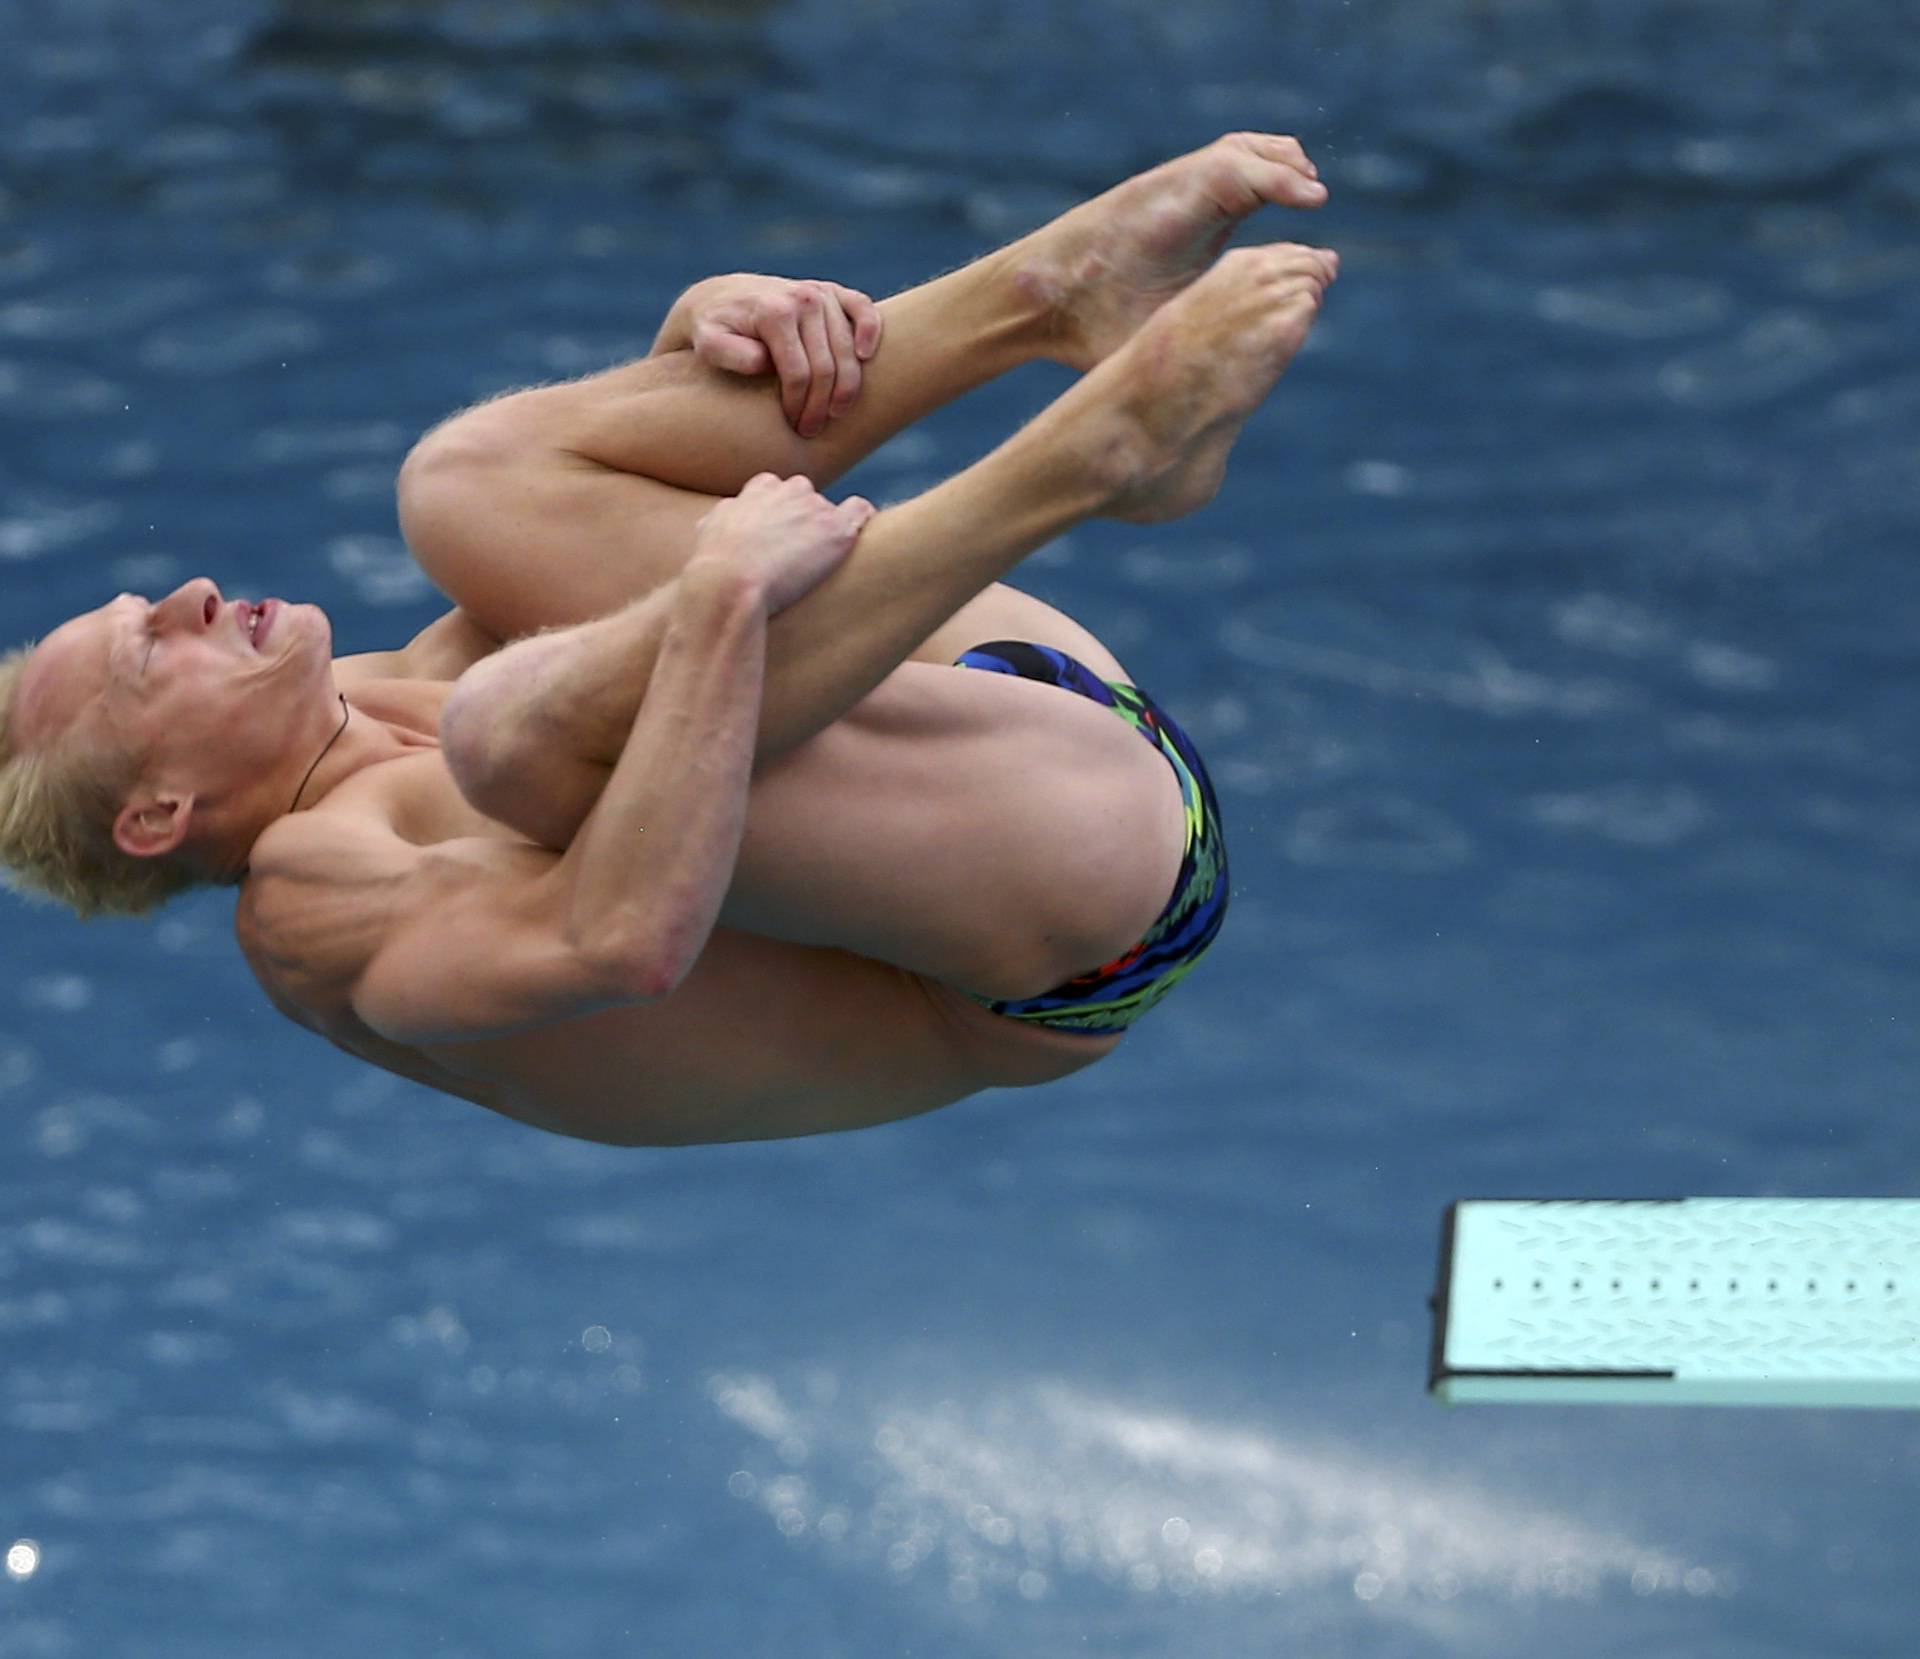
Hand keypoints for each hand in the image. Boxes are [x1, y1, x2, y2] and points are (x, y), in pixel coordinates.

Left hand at [675, 275, 883, 437]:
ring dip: (847, 388)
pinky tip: (865, 358)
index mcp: (775, 312)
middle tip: (812, 430)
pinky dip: (870, 331)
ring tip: (835, 413)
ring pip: (849, 350)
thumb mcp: (709, 343)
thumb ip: (729, 354)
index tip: (795, 426)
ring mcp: (820, 292)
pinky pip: (862, 308)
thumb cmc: (716, 329)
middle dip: (822, 406)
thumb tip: (764, 361)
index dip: (800, 407)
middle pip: (827, 367)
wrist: (723, 298)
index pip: (799, 373)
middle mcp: (803, 298)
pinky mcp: (832, 291)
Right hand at [692, 473, 876, 614]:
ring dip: (826, 531)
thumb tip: (724, 519)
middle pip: (806, 497)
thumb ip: (724, 518)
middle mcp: (791, 490)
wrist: (729, 580)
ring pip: (831, 510)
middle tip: (796, 553)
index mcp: (761, 488)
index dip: (779, 514)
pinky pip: (861, 511)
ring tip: (819, 562)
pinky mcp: (837, 530)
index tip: (777, 537)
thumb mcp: (709, 530)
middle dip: (803, 519)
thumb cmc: (715, 565)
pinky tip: (859, 540)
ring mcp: (816, 508)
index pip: (777, 490)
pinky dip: (862, 522)